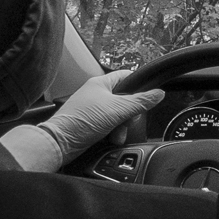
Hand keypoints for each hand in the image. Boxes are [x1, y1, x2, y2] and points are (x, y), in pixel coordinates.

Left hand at [13, 71, 163, 170]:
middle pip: (124, 100)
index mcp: (101, 83)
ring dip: (121, 127)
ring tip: (116, 135)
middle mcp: (96, 94)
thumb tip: (159, 94)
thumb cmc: (82, 120)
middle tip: (128, 121)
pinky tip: (111, 139)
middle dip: (129, 114)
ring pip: (117, 115)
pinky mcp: (89, 124)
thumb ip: (140, 102)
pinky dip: (112, 133)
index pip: (126, 76)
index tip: (148, 96)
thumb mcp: (118, 109)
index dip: (139, 86)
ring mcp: (92, 109)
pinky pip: (108, 126)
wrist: (60, 142)